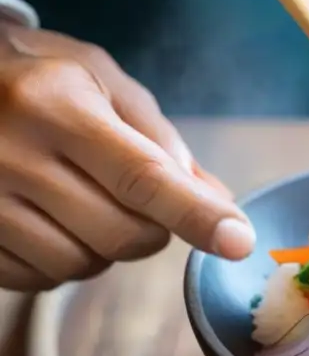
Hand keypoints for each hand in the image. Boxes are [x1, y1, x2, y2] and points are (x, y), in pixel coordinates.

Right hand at [0, 22, 253, 290]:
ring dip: (103, 247)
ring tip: (80, 199)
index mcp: (56, 105)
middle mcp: (12, 155)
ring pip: (81, 265)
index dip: (196, 215)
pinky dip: (60, 261)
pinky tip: (48, 220)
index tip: (239, 241)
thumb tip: (217, 202)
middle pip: (121, 234)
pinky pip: (36, 280)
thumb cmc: (37, 75)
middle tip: (135, 197)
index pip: (142, 176)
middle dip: (151, 228)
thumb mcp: (101, 81)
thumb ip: (161, 140)